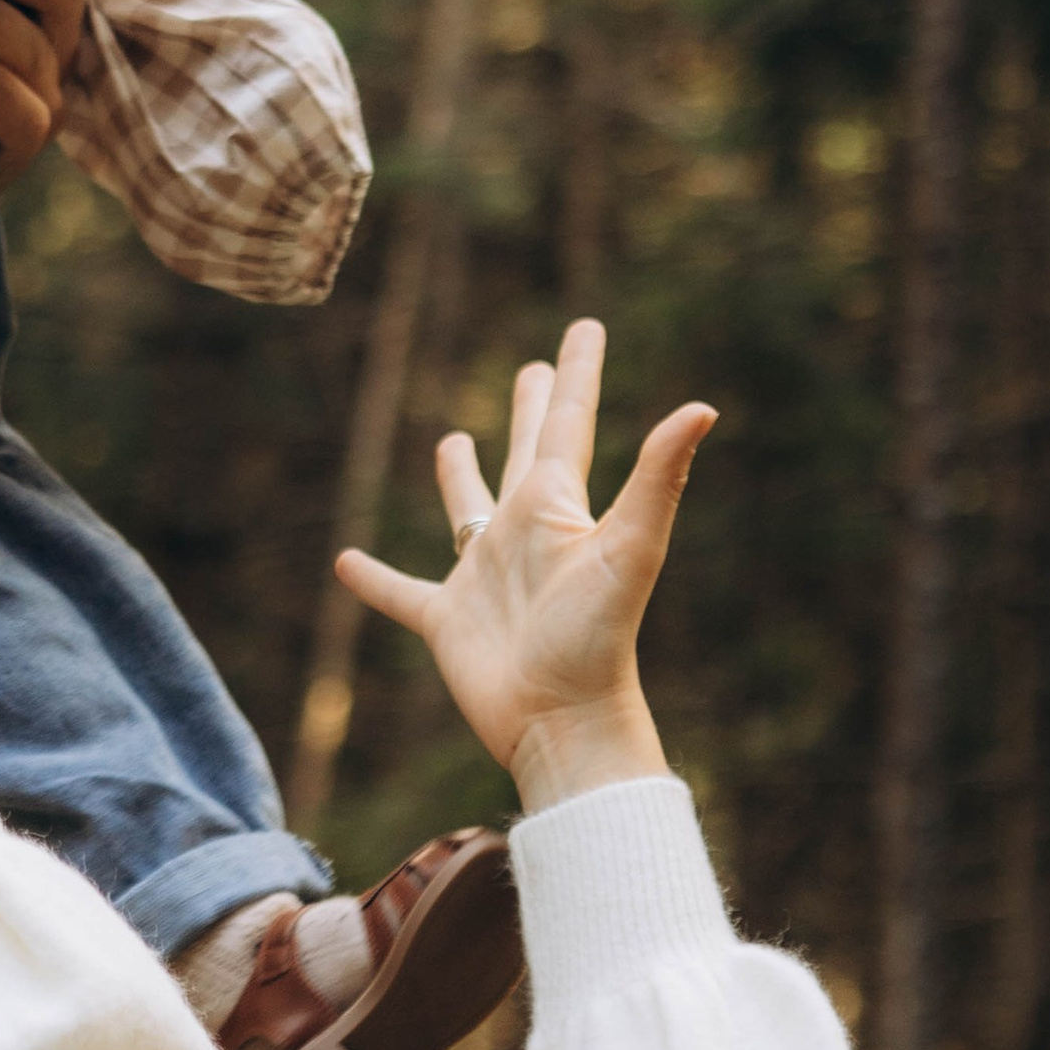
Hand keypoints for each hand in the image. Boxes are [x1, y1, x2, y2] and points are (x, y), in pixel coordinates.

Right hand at [333, 318, 713, 809]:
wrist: (563, 722)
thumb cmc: (598, 638)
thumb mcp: (630, 548)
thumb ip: (658, 477)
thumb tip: (702, 406)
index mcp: (558, 508)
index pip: (568, 425)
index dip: (576, 374)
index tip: (585, 327)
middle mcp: (523, 534)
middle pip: (525, 453)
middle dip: (530, 409)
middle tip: (530, 368)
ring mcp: (484, 578)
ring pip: (467, 510)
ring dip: (459, 476)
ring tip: (453, 440)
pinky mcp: (447, 621)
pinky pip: (403, 594)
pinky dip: (375, 580)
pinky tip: (347, 564)